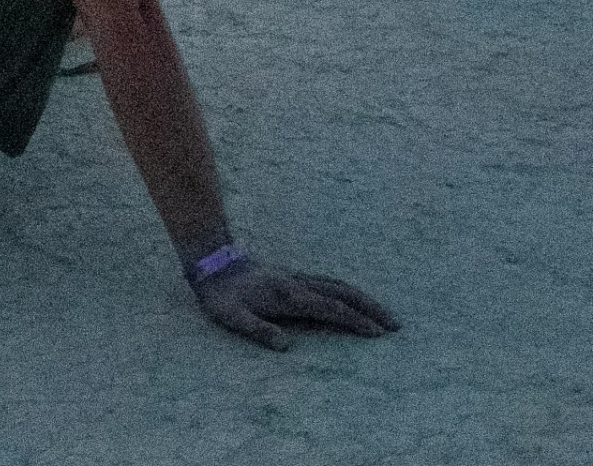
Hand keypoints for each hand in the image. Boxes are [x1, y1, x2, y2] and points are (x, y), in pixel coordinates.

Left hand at [192, 251, 398, 350]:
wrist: (210, 260)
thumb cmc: (220, 294)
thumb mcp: (232, 316)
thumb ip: (257, 329)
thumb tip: (285, 346)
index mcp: (287, 295)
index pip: (329, 308)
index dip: (353, 320)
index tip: (377, 334)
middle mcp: (297, 283)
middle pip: (341, 292)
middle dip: (369, 307)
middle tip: (395, 325)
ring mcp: (295, 277)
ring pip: (336, 284)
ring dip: (362, 298)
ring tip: (383, 314)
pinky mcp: (292, 276)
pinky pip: (327, 282)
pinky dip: (346, 291)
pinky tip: (353, 300)